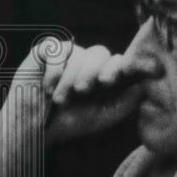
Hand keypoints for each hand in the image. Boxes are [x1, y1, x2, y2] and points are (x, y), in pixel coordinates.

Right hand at [0, 40, 145, 148]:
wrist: (33, 128)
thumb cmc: (67, 123)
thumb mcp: (102, 117)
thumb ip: (124, 102)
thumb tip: (143, 84)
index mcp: (103, 76)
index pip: (119, 61)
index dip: (121, 66)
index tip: (114, 80)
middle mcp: (86, 63)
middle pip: (100, 52)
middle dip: (93, 72)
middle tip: (83, 91)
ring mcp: (66, 56)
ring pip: (78, 53)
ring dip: (70, 78)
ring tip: (59, 98)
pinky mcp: (44, 52)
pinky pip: (56, 48)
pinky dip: (54, 68)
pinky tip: (47, 86)